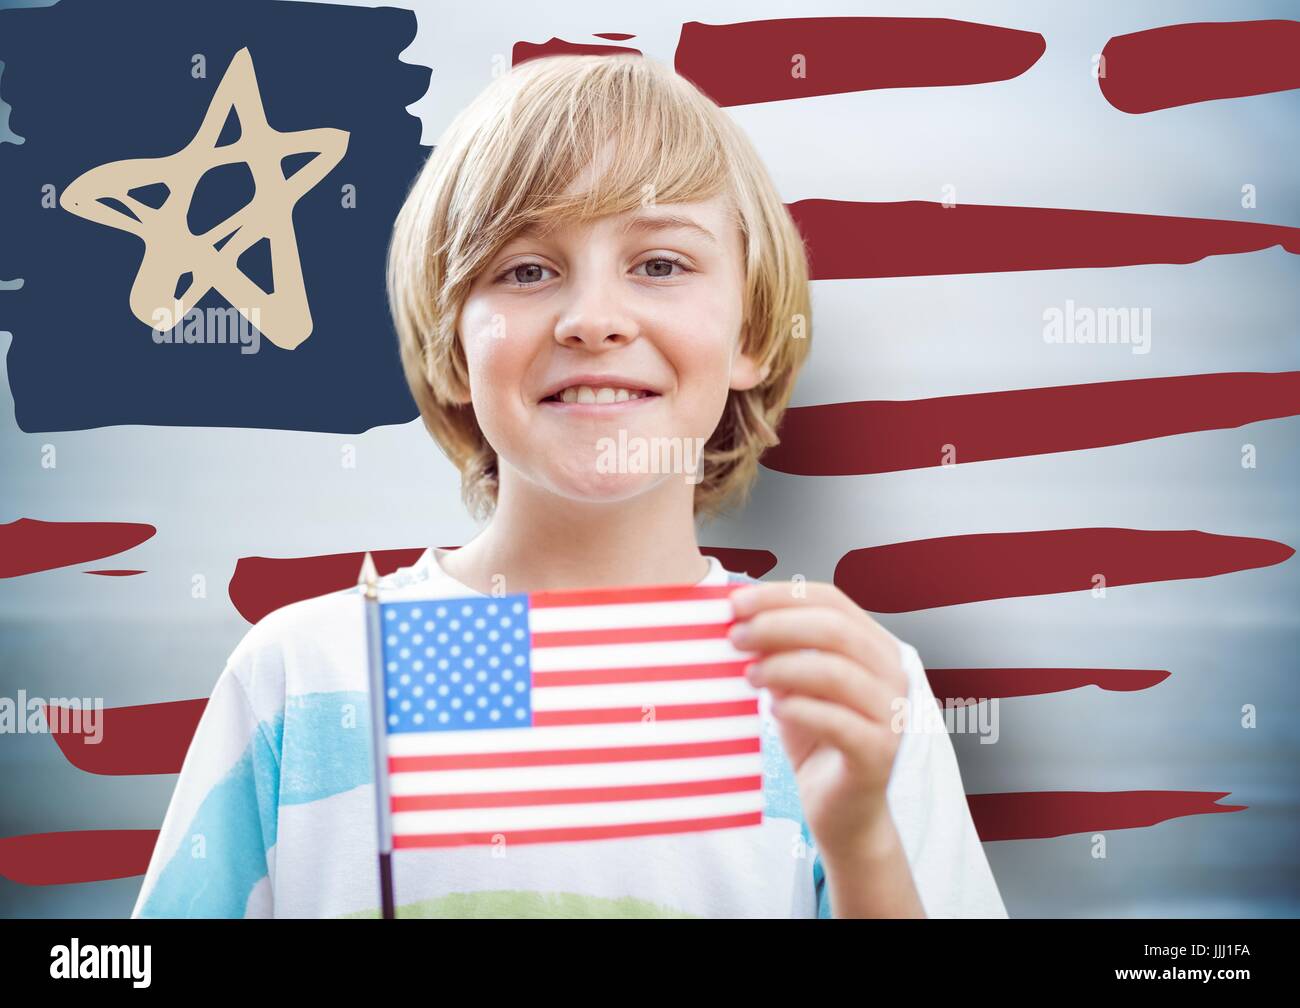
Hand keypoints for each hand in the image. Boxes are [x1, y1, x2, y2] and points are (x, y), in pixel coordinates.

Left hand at [728, 581, 910, 863]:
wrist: (842, 811)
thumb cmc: (816, 740)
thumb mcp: (791, 687)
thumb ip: (778, 654)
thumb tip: (740, 620)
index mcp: (874, 647)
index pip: (831, 600)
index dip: (781, 595)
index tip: (734, 602)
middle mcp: (892, 674)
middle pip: (836, 629)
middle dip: (777, 626)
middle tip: (735, 637)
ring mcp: (891, 714)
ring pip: (837, 672)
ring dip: (784, 667)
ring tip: (749, 675)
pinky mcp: (879, 753)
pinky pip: (838, 721)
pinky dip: (801, 709)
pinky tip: (775, 709)